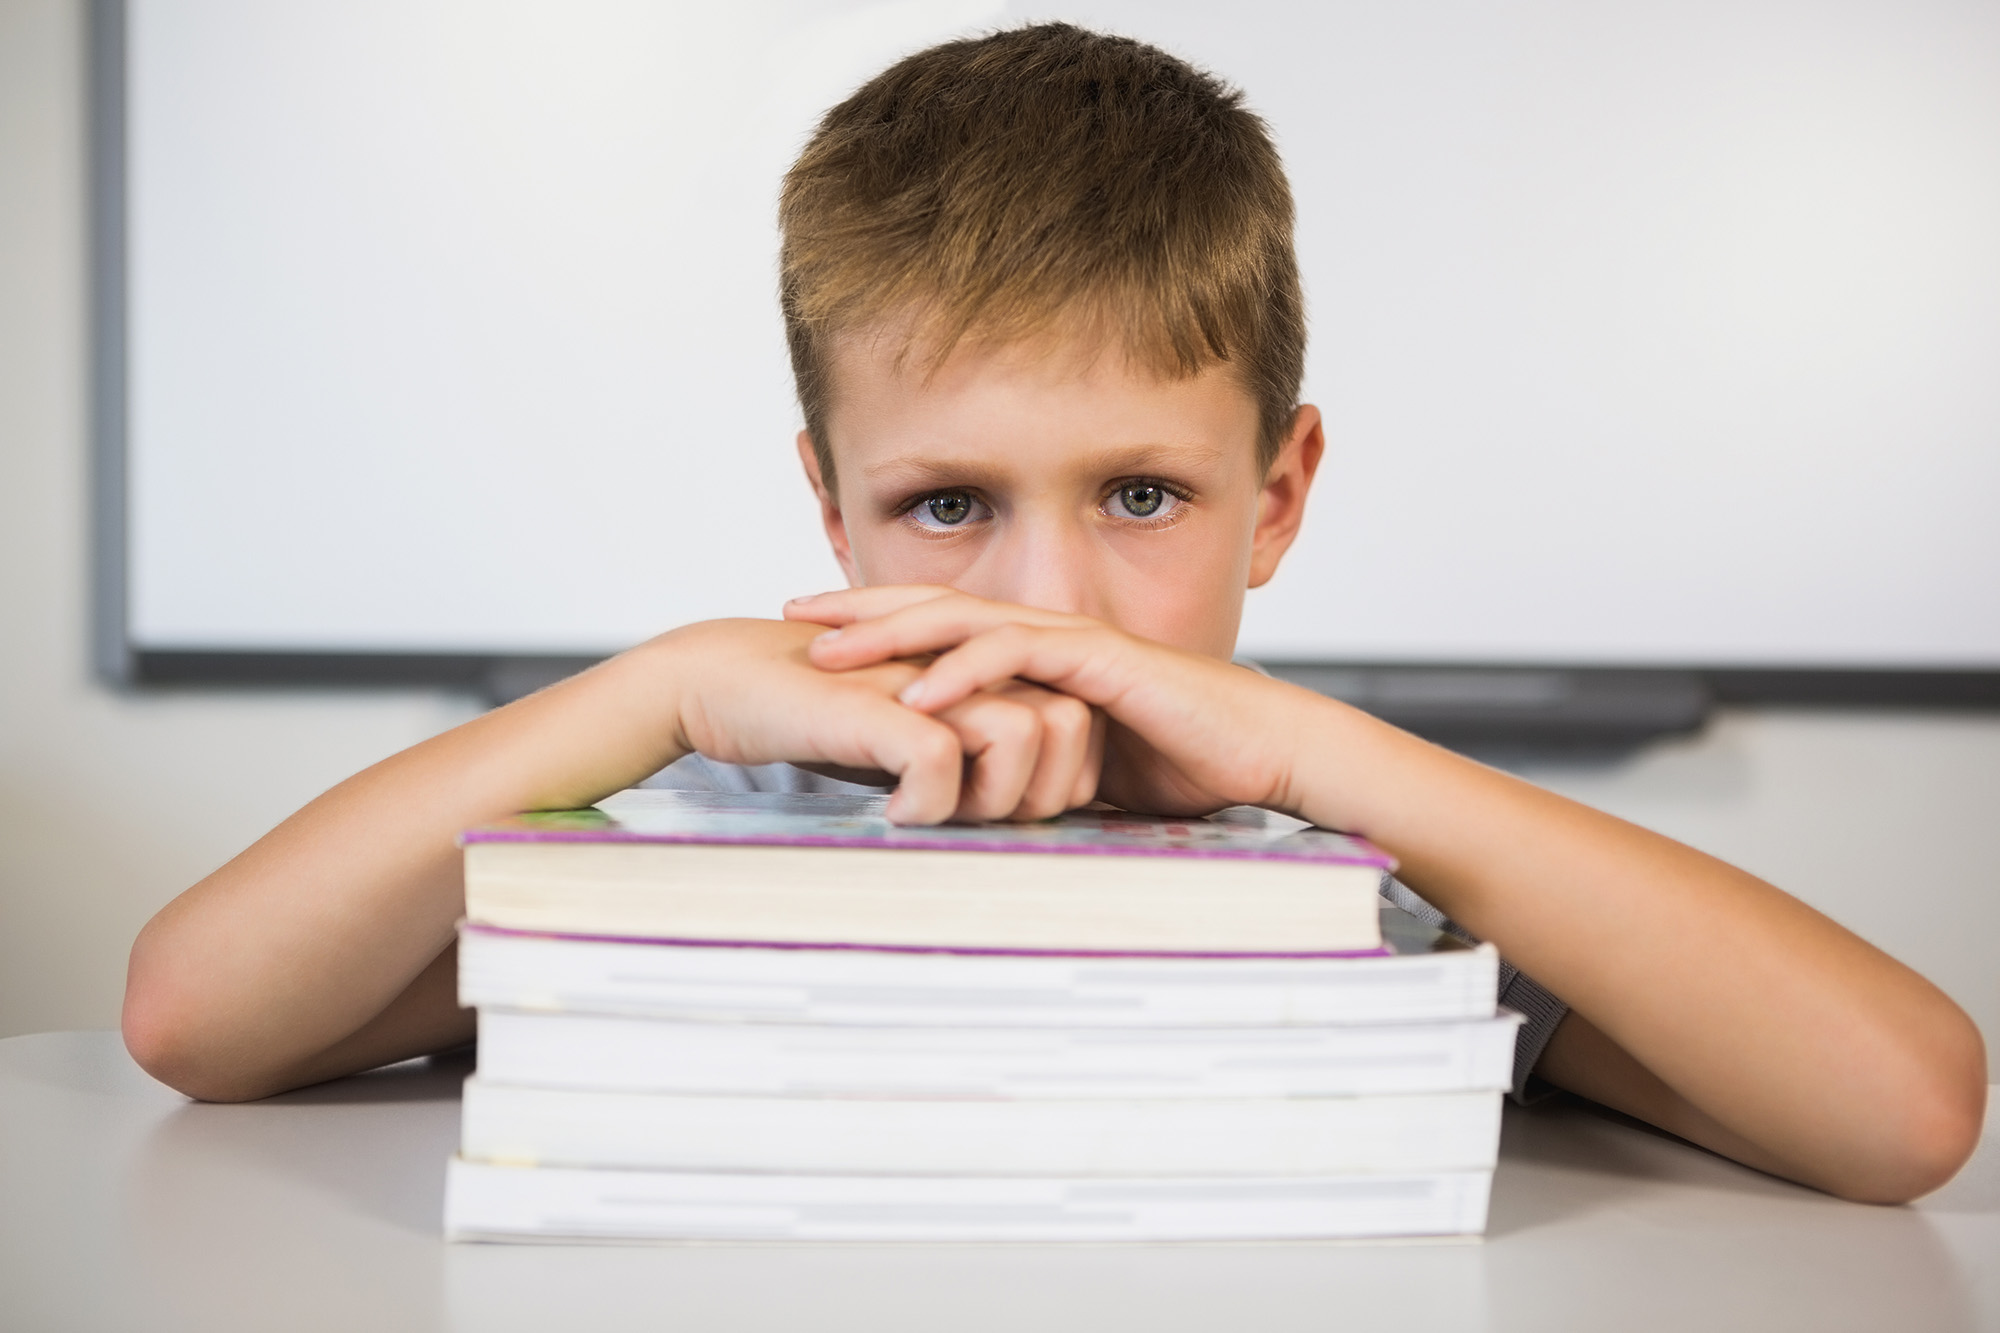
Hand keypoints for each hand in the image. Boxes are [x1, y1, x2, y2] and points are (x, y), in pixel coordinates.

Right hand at [659, 618, 1101, 823]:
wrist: (728, 681)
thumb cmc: (822, 717)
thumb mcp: (915, 739)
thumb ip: (974, 759)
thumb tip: (1022, 814)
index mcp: (985, 675)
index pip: (1082, 728)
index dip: (1059, 783)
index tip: (999, 814)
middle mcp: (969, 668)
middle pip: (1071, 727)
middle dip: (1039, 794)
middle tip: (973, 819)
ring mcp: (928, 679)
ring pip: (1024, 736)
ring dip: (989, 797)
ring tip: (934, 812)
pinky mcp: (880, 703)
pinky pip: (941, 761)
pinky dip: (924, 805)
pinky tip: (890, 812)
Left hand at [784, 588, 1316, 818]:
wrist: (1262, 751)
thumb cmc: (1183, 763)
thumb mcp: (1078, 770)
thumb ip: (1025, 769)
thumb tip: (970, 802)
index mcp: (1038, 657)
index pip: (943, 628)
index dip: (877, 628)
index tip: (815, 638)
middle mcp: (1048, 636)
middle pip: (937, 607)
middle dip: (861, 608)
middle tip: (792, 613)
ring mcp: (1073, 642)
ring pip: (964, 620)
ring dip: (891, 634)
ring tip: (828, 651)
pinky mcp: (1101, 661)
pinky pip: (1019, 656)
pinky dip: (965, 672)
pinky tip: (918, 690)